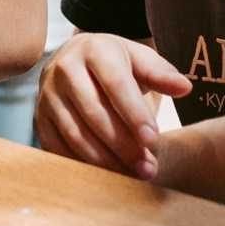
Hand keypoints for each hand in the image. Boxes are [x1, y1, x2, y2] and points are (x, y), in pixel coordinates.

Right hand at [34, 32, 189, 180]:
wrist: (73, 59)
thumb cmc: (114, 62)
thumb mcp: (138, 59)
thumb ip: (161, 74)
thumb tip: (185, 87)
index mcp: (93, 49)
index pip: (115, 84)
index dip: (134, 113)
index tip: (153, 140)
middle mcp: (64, 69)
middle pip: (94, 113)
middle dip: (123, 145)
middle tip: (148, 167)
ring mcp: (47, 95)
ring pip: (75, 134)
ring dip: (105, 160)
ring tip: (133, 175)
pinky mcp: (39, 118)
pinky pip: (58, 147)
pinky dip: (82, 165)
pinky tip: (106, 175)